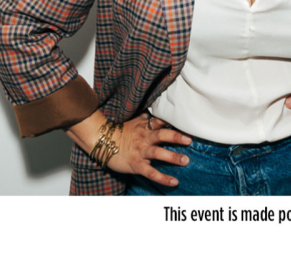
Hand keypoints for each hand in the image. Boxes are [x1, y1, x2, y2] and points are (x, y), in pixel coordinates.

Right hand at [68, 112, 191, 186]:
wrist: (101, 142)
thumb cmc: (120, 131)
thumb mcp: (134, 121)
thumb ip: (147, 117)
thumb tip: (159, 108)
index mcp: (145, 127)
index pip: (160, 121)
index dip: (173, 120)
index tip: (186, 121)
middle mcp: (144, 138)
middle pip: (161, 135)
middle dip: (176, 137)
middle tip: (189, 140)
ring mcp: (140, 152)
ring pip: (158, 153)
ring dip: (172, 157)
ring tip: (185, 161)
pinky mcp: (136, 165)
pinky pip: (151, 172)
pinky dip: (162, 178)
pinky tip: (174, 182)